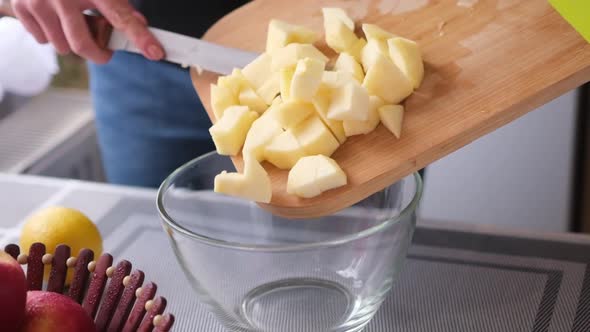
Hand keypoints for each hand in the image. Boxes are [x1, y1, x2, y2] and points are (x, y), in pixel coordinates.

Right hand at [10, 0, 164, 63]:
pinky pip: (43, 40)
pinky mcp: (21, 7)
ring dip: (72, 41)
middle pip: (83, 45)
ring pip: (63, 46)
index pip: (120, 16)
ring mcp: (39, 1)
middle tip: (105, 51)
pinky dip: (52, 34)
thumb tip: (139, 25)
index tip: (155, 52)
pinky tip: (55, 17)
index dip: (140, 36)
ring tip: (74, 20)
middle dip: (98, 53)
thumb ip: (119, 4)